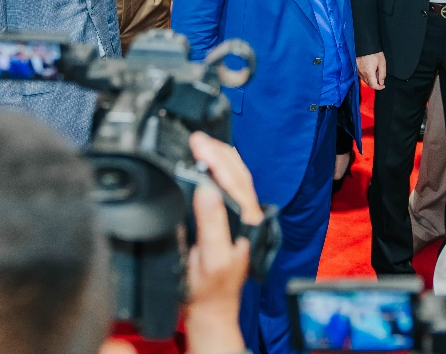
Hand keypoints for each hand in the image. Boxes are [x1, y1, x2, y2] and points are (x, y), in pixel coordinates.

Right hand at [186, 133, 251, 353]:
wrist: (213, 308)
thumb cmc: (210, 288)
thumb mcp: (209, 257)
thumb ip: (211, 222)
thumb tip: (206, 187)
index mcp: (246, 221)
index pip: (232, 180)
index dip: (214, 158)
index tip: (197, 143)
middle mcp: (248, 216)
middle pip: (238, 173)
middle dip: (218, 151)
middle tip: (197, 137)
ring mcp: (243, 217)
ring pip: (238, 177)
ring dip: (222, 156)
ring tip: (204, 141)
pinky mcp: (233, 220)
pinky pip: (233, 186)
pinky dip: (224, 169)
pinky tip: (215, 163)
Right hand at [357, 52, 386, 89]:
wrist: (365, 44)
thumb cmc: (374, 52)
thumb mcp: (382, 63)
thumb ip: (382, 74)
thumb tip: (381, 82)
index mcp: (369, 73)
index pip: (373, 85)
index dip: (379, 87)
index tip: (383, 86)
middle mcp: (362, 73)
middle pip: (368, 84)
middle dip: (375, 84)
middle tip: (380, 79)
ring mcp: (358, 70)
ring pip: (364, 80)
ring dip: (370, 80)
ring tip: (375, 73)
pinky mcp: (356, 67)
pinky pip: (361, 75)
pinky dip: (366, 76)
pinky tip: (370, 71)